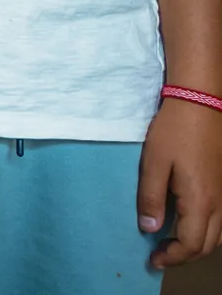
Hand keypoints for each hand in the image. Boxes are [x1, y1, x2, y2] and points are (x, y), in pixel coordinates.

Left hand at [140, 98, 221, 269]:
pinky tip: (189, 222)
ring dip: (198, 245)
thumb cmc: (174, 132)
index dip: (173, 257)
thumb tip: (150, 229)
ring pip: (219, 235)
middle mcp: (220, 204)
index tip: (153, 260)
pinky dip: (207, 231)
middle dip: (185, 256)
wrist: (201, 104)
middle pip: (208, 245)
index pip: (192, 244)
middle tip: (160, 255)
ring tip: (173, 242)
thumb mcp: (153, 163)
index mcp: (201, 201)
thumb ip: (151, 198)